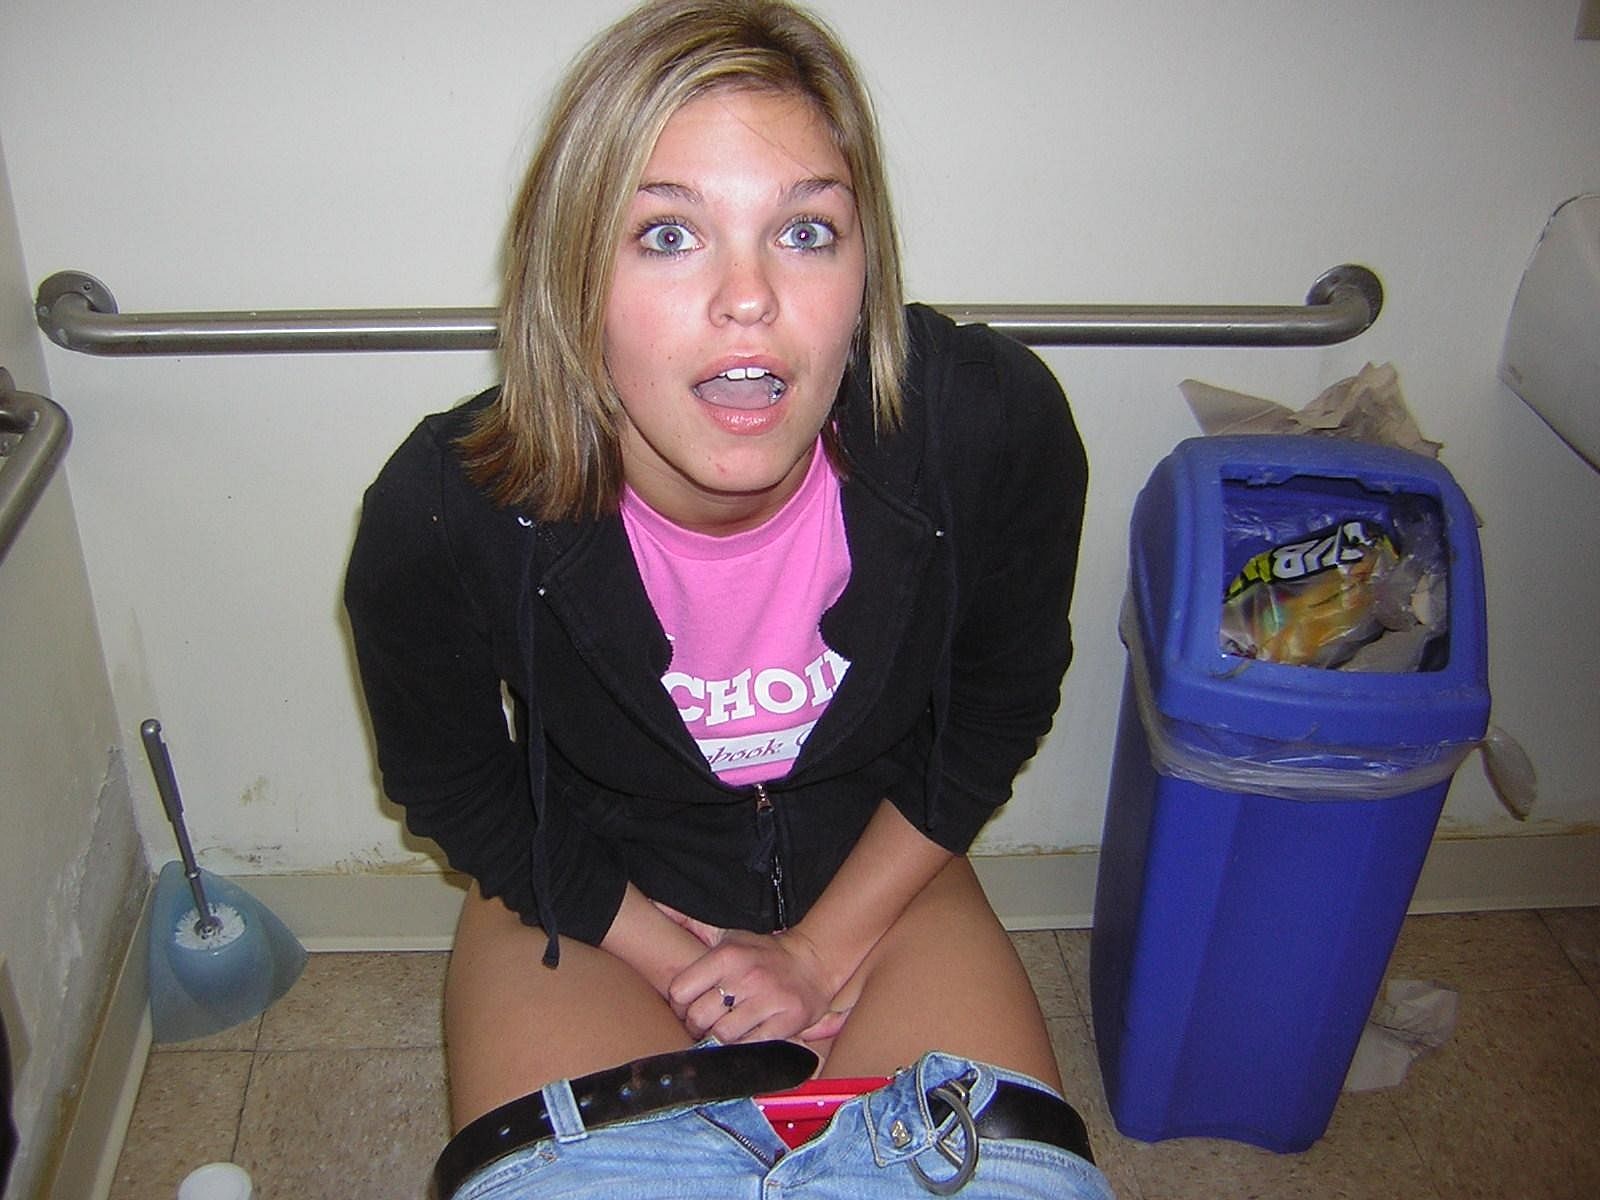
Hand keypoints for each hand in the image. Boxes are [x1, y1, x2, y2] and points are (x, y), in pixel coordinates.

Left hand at [665, 925, 848, 1043]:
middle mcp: (746, 977)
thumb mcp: (729, 936)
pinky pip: (750, 1047)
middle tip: (706, 1023)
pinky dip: (743, 1047)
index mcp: (728, 956)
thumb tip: (658, 907)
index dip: (679, 1004)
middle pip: (699, 1017)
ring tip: (726, 1030)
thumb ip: (695, 927)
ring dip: (720, 1038)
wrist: (813, 963)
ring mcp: (768, 1001)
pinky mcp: (786, 1022)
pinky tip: (745, 1037)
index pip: (680, 991)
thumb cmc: (763, 954)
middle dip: (698, 1025)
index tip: (688, 1006)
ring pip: (723, 1036)